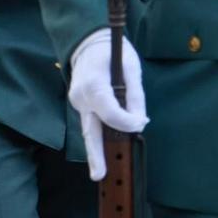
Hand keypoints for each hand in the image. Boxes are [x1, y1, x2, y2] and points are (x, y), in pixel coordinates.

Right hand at [68, 28, 147, 180]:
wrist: (87, 41)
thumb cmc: (112, 50)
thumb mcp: (130, 68)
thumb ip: (135, 96)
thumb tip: (140, 122)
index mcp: (93, 85)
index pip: (110, 112)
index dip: (127, 122)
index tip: (140, 122)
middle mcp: (81, 97)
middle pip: (89, 130)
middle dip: (95, 155)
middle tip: (99, 176)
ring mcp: (77, 102)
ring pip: (89, 128)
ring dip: (98, 147)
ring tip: (101, 170)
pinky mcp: (79, 104)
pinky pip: (91, 121)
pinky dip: (100, 132)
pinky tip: (106, 144)